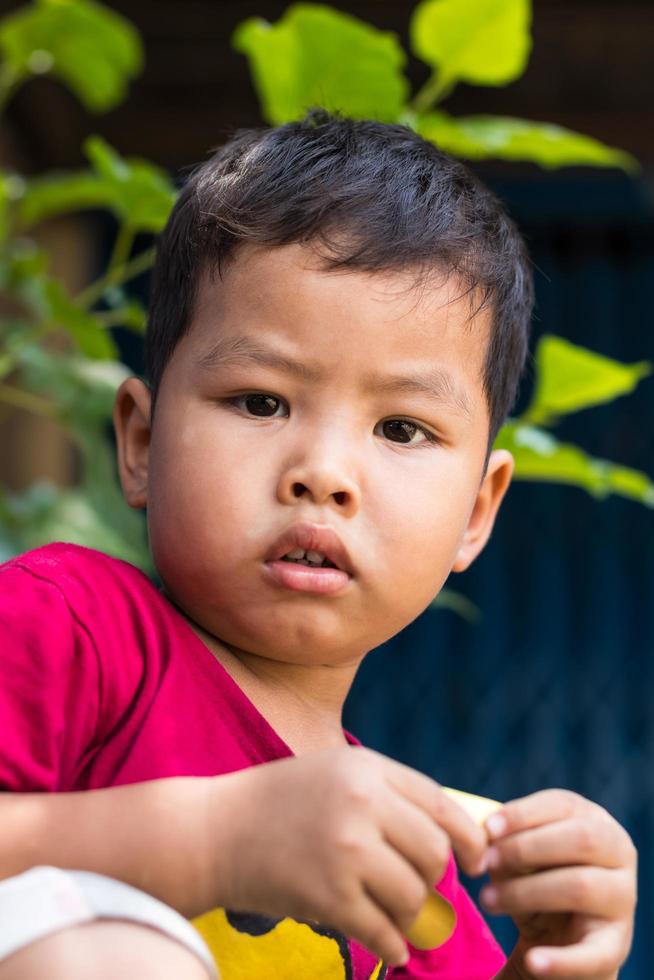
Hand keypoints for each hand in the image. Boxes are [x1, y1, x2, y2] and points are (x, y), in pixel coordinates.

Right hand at [215, 747, 486, 965]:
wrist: (214, 831)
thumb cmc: (279, 801)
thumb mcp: (336, 771)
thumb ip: (389, 794)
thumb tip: (451, 840)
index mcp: (367, 768)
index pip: (443, 806)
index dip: (471, 839)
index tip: (476, 863)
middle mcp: (362, 803)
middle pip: (434, 854)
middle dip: (436, 880)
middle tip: (424, 892)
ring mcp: (346, 850)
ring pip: (413, 896)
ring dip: (413, 915)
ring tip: (400, 918)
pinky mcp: (328, 896)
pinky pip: (385, 931)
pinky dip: (395, 944)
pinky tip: (392, 945)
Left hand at [479, 789, 636, 978]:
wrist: (560, 938)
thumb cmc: (536, 878)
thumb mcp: (523, 856)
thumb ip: (508, 842)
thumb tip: (484, 837)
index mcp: (595, 820)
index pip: (563, 804)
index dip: (524, 814)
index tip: (489, 828)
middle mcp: (618, 854)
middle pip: (581, 839)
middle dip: (526, 849)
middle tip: (486, 863)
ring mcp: (622, 899)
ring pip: (579, 886)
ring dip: (525, 893)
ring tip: (488, 901)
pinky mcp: (615, 945)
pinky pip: (593, 953)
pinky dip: (561, 960)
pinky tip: (532, 961)